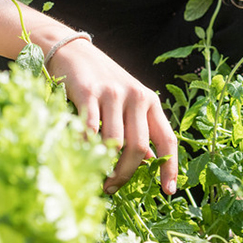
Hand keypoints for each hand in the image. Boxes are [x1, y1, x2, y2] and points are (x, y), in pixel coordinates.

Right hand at [47, 38, 177, 194]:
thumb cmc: (102, 81)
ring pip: (115, 141)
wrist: (73, 50)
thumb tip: (147, 162)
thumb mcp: (127, 101)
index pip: (168, 139)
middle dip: (126, 173)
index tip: (168, 191)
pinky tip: (80, 154)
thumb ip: (138, 127)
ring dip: (105, 165)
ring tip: (97, 177)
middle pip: (138, 146)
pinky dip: (86, 146)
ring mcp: (112, 93)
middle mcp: (136, 96)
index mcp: (150, 100)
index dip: (169, 167)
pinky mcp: (89, 91)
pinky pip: (90, 128)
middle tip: (113, 187)